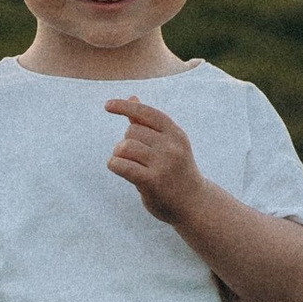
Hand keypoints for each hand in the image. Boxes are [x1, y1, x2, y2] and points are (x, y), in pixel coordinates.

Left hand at [106, 97, 202, 223]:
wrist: (194, 203)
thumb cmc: (177, 171)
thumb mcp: (168, 144)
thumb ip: (148, 124)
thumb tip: (132, 97)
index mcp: (175, 133)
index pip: (147, 113)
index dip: (125, 107)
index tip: (107, 105)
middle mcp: (171, 146)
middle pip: (131, 131)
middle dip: (126, 142)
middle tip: (135, 158)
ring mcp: (163, 164)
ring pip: (125, 146)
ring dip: (118, 154)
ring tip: (127, 164)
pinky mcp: (152, 181)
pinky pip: (121, 165)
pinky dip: (114, 164)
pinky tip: (117, 168)